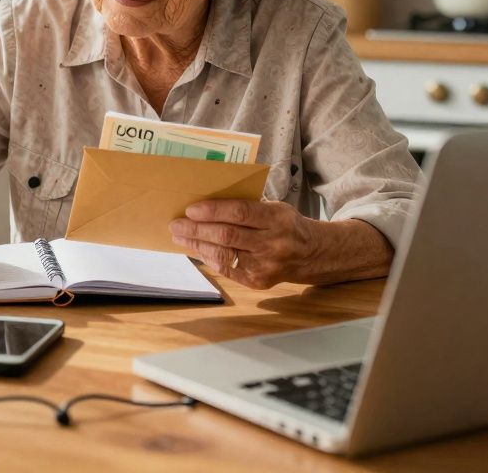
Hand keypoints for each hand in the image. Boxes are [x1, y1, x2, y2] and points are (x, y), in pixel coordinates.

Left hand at [169, 199, 317, 289]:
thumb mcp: (275, 208)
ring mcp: (265, 265)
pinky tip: (197, 250)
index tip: (191, 209)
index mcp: (277, 219)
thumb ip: (248, 206)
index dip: (213, 211)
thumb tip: (207, 205)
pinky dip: (209, 259)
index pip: (240, 212)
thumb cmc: (285, 225)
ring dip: (197, 245)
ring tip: (180, 237)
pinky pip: (227, 270)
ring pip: (224, 255)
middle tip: (176, 224)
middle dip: (196, 230)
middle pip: (227, 235)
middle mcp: (273, 243)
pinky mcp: (259, 281)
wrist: (312, 254)